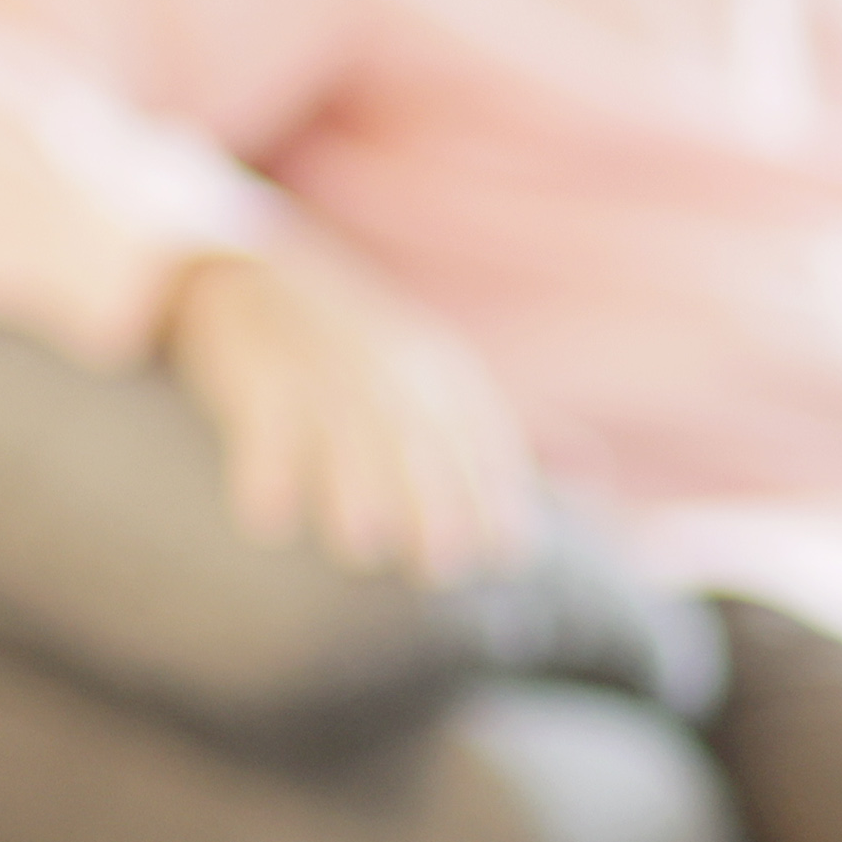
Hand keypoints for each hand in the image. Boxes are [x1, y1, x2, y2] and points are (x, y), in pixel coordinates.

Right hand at [161, 241, 540, 582]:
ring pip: (343, 429)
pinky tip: (268, 523)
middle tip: (443, 565)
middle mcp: (390, 366)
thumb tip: (592, 469)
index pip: (479, 434)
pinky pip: (265, 423)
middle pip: (414, 436)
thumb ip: (509, 423)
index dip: (495, 491)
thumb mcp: (441, 373)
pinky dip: (266, 471)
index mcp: (442, 372)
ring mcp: (323, 366)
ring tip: (363, 546)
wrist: (250, 275)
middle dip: (432, 499)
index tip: (510, 554)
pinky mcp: (258, 370)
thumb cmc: (361, 348)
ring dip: (353, 485)